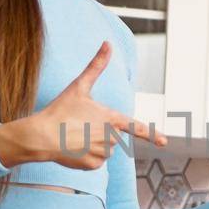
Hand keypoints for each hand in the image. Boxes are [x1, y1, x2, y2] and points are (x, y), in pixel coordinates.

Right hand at [0, 41, 165, 168]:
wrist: (42, 136)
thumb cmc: (61, 109)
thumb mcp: (79, 86)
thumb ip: (96, 66)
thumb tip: (107, 43)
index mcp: (112, 118)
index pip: (136, 127)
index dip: (152, 134)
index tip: (165, 142)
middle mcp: (111, 138)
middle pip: (113, 136)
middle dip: (100, 132)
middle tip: (80, 126)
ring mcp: (103, 153)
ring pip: (105, 149)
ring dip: (94, 144)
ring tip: (75, 136)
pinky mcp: (93, 165)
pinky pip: (95, 161)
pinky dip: (86, 156)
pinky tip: (73, 149)